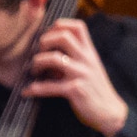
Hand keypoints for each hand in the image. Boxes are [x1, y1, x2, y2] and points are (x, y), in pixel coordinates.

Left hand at [28, 19, 128, 136]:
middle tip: (36, 54)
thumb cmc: (93, 88)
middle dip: (44, 42)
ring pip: (54, 59)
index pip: (77, 26)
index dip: (59, 26)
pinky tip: (27, 92)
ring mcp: (81, 73)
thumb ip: (73, 56)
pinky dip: (34, 89)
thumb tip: (49, 49)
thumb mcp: (86, 67)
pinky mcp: (75, 90)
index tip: (46, 37)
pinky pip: (50, 87)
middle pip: (64, 37)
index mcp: (89, 51)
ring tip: (33, 72)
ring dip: (37, 64)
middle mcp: (86, 58)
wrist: (109, 111)